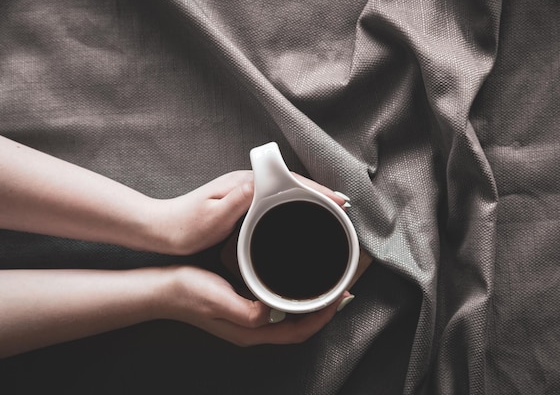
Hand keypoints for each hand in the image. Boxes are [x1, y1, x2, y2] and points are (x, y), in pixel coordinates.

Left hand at [150, 170, 348, 255]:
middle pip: (292, 182)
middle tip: (342, 207)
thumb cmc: (184, 226)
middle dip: (319, 192)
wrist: (161, 228)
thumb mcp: (212, 216)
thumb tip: (266, 180)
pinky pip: (277, 198)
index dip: (316, 190)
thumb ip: (239, 198)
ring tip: (330, 210)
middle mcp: (247, 182)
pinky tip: (302, 214)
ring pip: (286, 190)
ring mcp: (245, 190)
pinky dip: (295, 204)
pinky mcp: (243, 200)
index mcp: (244, 183)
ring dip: (309, 197)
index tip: (337, 199)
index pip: (289, 180)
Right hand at [161, 266, 352, 345]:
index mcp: (251, 331)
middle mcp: (253, 330)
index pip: (299, 331)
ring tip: (324, 286)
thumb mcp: (218, 300)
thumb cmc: (188, 293)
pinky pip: (278, 308)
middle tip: (340, 289)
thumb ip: (247, 310)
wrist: (163, 289)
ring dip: (310, 304)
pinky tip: (294, 283)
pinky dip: (293, 297)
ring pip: (291, 318)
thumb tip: (271, 311)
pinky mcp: (244, 308)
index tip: (340, 297)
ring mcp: (249, 320)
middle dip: (323, 311)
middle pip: (300, 327)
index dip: (323, 317)